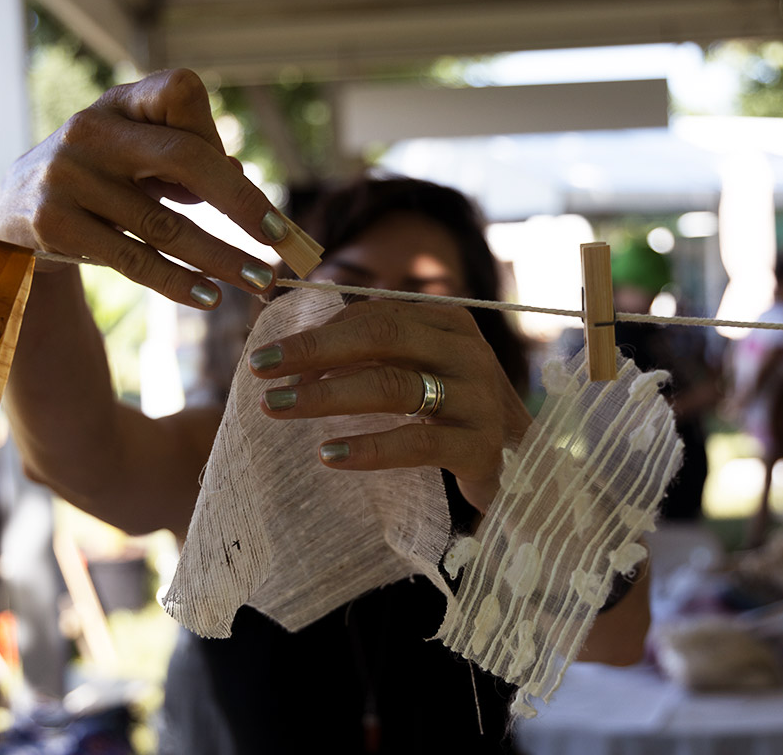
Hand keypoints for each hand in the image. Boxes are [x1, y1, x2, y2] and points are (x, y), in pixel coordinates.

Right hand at [0, 69, 283, 308]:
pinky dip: (178, 282)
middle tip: (281, 239)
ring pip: (164, 225)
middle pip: (184, 158)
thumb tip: (242, 176)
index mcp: (117, 103)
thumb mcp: (133, 155)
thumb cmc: (97, 180)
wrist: (11, 217)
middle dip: (241, 202)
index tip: (240, 179)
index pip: (181, 92)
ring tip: (261, 282)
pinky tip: (210, 296)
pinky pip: (133, 260)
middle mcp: (88, 130)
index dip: (216, 133)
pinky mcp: (54, 226)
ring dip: (221, 258)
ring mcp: (67, 177)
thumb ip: (184, 159)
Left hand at [247, 300, 531, 513]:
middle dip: (313, 350)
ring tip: (274, 407)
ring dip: (325, 396)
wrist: (524, 469)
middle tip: (258, 368)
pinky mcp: (481, 448)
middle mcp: (467, 351)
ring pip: (393, 386)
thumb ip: (369, 354)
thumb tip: (292, 353)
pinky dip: (368, 448)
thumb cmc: (452, 414)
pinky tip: (327, 454)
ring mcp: (478, 398)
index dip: (319, 333)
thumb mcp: (417, 373)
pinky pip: (417, 444)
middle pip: (381, 336)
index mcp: (449, 322)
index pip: (375, 314)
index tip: (269, 357)